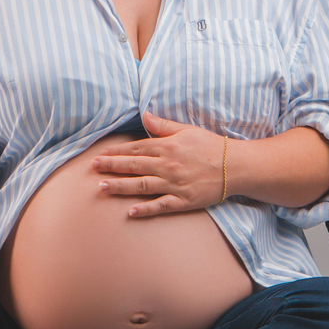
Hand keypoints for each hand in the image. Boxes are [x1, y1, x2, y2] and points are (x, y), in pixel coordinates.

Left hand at [91, 110, 225, 216]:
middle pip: (133, 166)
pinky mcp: (183, 201)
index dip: (116, 152)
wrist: (235, 166)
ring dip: (120, 187)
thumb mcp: (187, 130)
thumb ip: (164, 125)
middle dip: (111, 167)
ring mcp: (174, 184)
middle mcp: (167, 165)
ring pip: (141, 185)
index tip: (101, 154)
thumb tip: (144, 116)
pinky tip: (130, 212)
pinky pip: (160, 206)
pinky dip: (146, 209)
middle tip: (92, 168)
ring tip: (102, 187)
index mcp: (167, 147)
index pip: (136, 148)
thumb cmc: (211, 146)